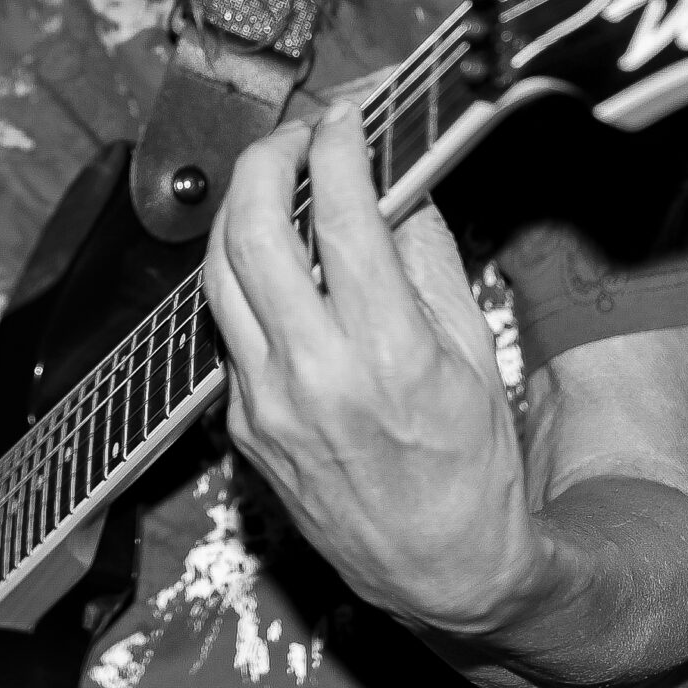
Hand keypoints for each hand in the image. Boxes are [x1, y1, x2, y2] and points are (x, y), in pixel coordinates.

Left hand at [203, 100, 540, 635]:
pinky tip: (272, 257)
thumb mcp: (471, 347)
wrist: (440, 569)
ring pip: (216, 270)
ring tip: (274, 181)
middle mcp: (313, 375)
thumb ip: (426, 253)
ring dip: (239, 208)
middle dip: (268, 157)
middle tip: (297, 135)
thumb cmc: (469, 464)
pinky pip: (224, 327)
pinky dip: (243, 275)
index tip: (348, 118)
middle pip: (253, 229)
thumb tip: (393, 177)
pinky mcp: (241, 424)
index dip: (339, 145)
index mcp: (385, 353)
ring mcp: (265, 403)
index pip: (341, 213)